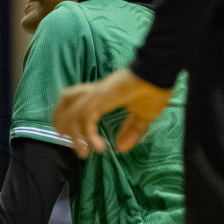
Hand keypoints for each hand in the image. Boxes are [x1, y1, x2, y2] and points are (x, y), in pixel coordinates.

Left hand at [53, 68, 171, 157]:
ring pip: (72, 113)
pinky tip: (99, 146)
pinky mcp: (103, 98)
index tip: (78, 142)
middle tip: (76, 148)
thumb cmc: (153, 89)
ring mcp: (97, 94)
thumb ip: (132, 131)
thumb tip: (121, 148)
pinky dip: (89, 134)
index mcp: (100, 94)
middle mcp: (94, 92)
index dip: (69, 121)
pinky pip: (88, 118)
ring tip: (82, 151)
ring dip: (74, 134)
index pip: (73, 103)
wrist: (160, 72)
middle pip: (65, 106)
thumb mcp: (143, 116)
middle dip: (64, 128)